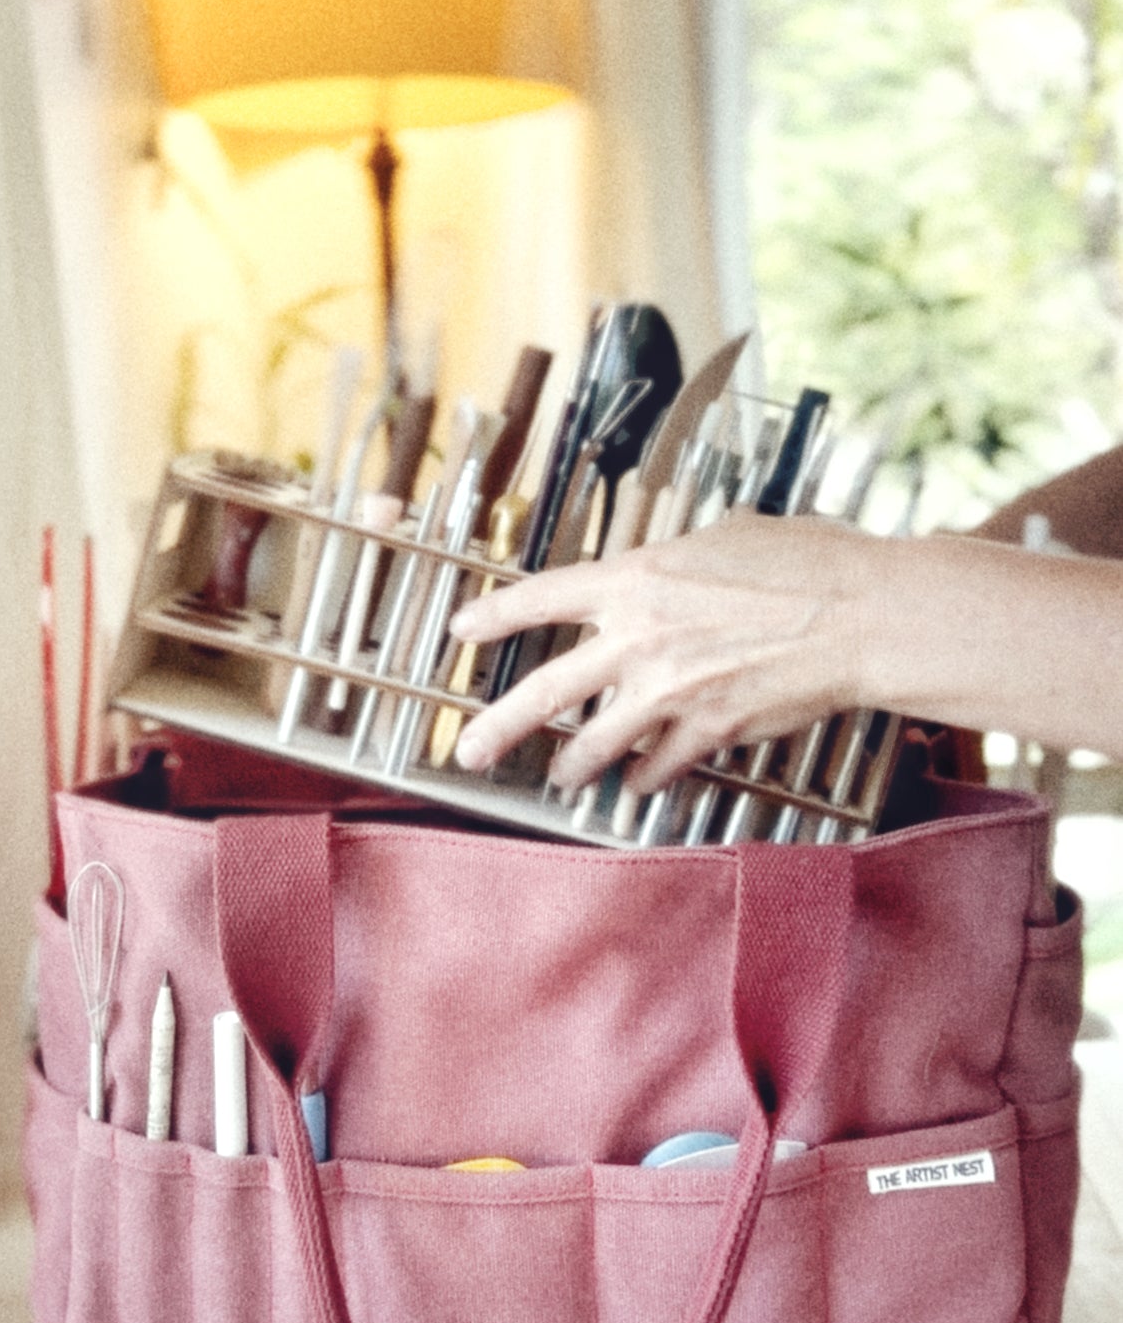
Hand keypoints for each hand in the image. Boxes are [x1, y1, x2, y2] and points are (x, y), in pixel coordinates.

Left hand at [449, 513, 876, 794]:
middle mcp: (639, 639)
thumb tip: (662, 572)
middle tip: (467, 751)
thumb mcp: (721, 538)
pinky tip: (638, 783)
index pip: (540, 597)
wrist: (859, 615)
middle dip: (497, 727)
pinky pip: (659, 765)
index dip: (494, 616)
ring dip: (571, 766)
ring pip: (596, 744)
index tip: (463, 631)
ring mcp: (669, 693)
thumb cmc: (804, 562)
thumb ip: (675, 562)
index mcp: (636, 579)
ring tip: (557, 779)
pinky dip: (646, 776)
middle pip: (545, 691)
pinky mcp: (708, 731)